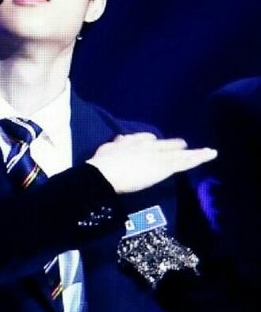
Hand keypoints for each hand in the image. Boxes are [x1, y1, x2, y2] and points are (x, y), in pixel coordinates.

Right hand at [86, 132, 216, 193]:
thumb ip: (116, 144)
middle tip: (184, 145)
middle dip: (175, 146)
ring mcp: (159, 155)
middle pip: (166, 145)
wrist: (106, 172)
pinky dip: (199, 158)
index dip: (153, 142)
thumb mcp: (107, 149)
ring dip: (195, 153)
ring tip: (208, 152)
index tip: (155, 143)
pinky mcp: (166, 166)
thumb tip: (120, 139)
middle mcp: (148, 146)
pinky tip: (209, 155)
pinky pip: (186, 162)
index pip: (148, 140)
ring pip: (180, 154)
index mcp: (134, 142)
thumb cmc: (102, 164)